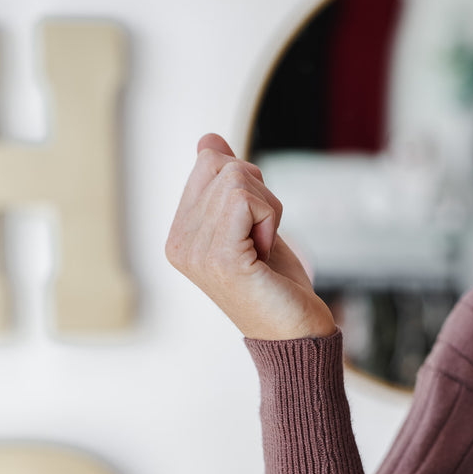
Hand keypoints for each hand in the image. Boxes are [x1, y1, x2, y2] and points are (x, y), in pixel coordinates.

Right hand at [165, 134, 336, 339]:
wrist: (294, 333)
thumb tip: (208, 139)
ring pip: (237, 178)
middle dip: (259, 194)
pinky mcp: (220, 257)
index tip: (252, 231)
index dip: (248, 187)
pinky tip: (266, 253)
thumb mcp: (251, 223)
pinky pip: (248, 199)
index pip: (209, 162)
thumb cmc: (276, 284)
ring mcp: (195, 252)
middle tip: (261, 240)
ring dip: (268, 209)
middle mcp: (178, 243)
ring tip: (263, 250)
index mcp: (179, 234)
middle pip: (222, 165)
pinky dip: (270, 218)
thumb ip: (227, 184)